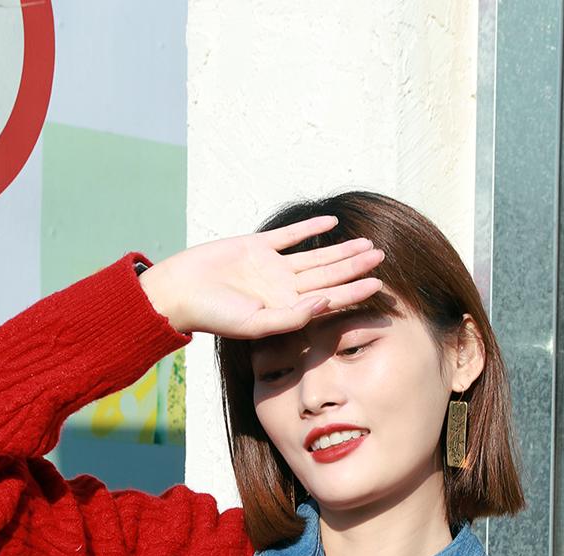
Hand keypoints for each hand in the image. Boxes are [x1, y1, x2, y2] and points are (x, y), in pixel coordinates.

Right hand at [137, 216, 385, 339]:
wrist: (181, 293)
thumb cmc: (215, 317)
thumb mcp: (256, 325)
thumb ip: (292, 318)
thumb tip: (326, 303)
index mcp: (286, 309)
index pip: (329, 300)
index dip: (354, 293)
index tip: (380, 286)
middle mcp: (283, 289)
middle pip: (328, 276)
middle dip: (355, 267)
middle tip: (382, 257)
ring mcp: (271, 267)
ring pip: (315, 256)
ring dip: (340, 249)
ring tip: (366, 243)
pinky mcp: (257, 246)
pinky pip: (289, 236)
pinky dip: (310, 228)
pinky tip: (331, 223)